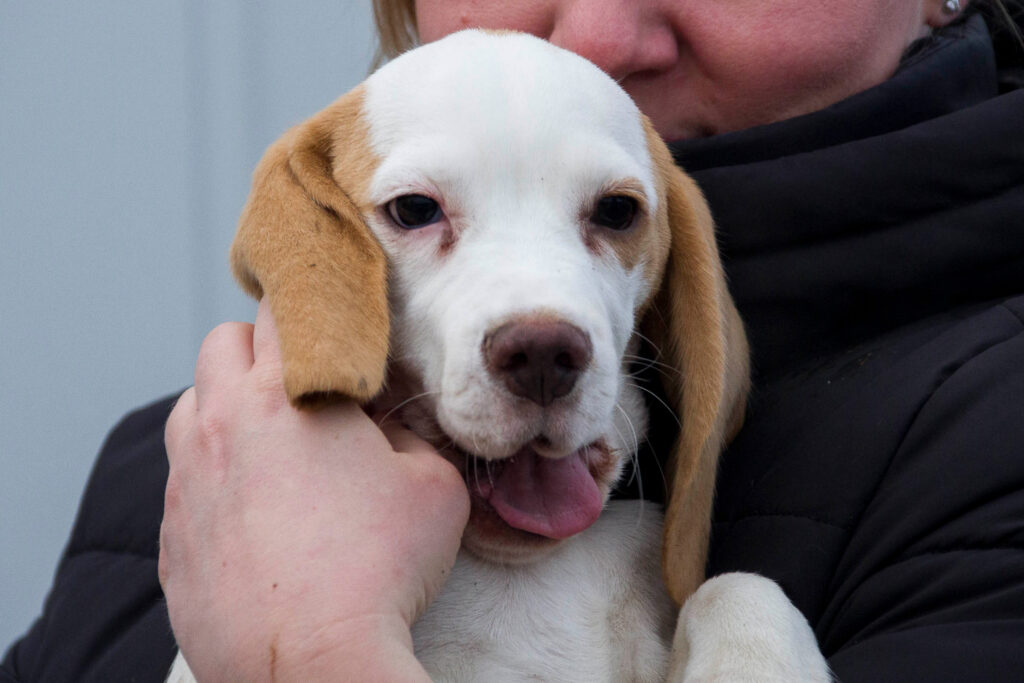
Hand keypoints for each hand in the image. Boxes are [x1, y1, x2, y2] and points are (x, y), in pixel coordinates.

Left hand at [160, 298, 469, 681]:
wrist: (312, 660)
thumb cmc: (380, 566)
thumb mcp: (431, 484)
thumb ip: (408, 435)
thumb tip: (382, 427)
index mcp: (283, 395)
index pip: (283, 310)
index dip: (311, 306)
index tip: (331, 319)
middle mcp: (219, 424)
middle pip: (221, 345)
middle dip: (259, 348)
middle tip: (301, 383)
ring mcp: (187, 481)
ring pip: (189, 407)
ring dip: (224, 407)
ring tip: (269, 444)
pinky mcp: (172, 536)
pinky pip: (183, 480)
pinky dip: (213, 476)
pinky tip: (254, 513)